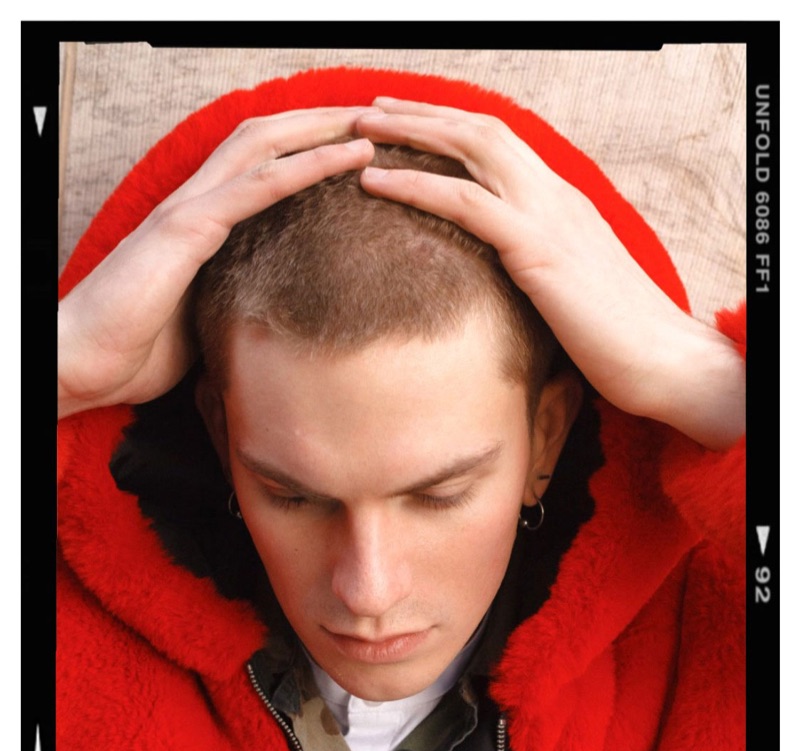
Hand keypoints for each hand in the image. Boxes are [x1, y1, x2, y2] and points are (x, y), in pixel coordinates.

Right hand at [58, 108, 374, 418]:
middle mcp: (193, 203)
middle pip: (266, 138)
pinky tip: (349, 157)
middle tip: (375, 120)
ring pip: (266, 145)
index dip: (305, 147)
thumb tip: (270, 324)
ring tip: (373, 125)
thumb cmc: (134, 350)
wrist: (84, 364)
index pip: (258, 164)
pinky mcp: (187, 230)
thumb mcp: (201, 323)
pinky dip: (309, 166)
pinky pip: (259, 185)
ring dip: (323, 130)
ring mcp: (188, 210)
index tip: (354, 148)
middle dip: (322, 123)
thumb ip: (232, 305)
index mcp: (197, 222)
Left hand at [357, 98, 743, 449]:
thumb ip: (538, 266)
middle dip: (422, 114)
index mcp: (562, 202)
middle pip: (480, 130)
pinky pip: (465, 202)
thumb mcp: (571, 289)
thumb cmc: (618, 336)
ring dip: (411, 134)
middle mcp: (554, 195)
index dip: (451, 127)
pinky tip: (376, 182)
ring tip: (361, 133)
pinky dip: (415, 184)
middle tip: (371, 110)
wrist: (662, 358)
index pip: (501, 143)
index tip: (408, 123)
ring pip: (470, 148)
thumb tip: (506, 278)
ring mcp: (547, 215)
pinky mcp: (537, 248)